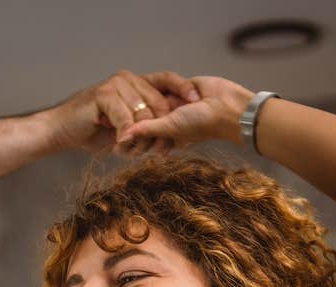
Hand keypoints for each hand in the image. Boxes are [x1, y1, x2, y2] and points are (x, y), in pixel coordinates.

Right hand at [44, 70, 200, 155]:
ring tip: (130, 152)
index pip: (167, 80)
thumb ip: (145, 126)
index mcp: (136, 84)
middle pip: (159, 102)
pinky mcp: (103, 95)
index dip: (183, 89)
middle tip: (155, 152)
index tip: (197, 103)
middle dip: (160, 131)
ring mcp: (116, 85)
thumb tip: (171, 135)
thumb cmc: (93, 131)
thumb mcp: (126, 129)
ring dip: (140, 139)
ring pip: (143, 114)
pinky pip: (125, 119)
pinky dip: (125, 136)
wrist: (63, 131)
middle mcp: (128, 79)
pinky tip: (119, 145)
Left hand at [116, 76, 254, 150]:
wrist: (227, 106)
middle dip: (130, 128)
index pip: (144, 142)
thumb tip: (124, 137)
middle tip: (108, 128)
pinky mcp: (178, 90)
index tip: (113, 147)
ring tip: (118, 112)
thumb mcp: (170, 127)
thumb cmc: (201, 123)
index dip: (129, 144)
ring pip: (151, 108)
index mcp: (167, 138)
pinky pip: (161, 91)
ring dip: (138, 108)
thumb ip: (147, 130)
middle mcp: (169, 124)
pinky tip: (133, 91)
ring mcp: (173, 107)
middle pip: (144, 125)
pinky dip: (151, 92)